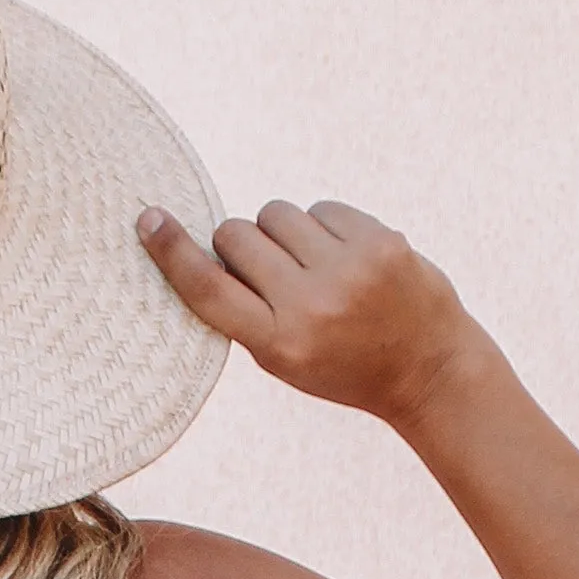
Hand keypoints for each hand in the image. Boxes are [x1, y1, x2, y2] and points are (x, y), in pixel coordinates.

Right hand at [137, 195, 474, 426]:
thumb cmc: (345, 365)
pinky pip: (320, 208)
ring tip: (314, 266)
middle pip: (236, 237)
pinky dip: (324, 227)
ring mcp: (348, 270)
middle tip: (272, 273)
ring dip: (283, 233)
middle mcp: (309, 306)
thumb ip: (245, 310)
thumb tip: (203, 244)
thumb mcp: (285, 358)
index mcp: (277, 345)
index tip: (148, 221)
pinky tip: (345, 258)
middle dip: (243, 246)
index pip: (209, 289)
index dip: (172, 252)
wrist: (430, 370)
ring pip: (275, 214)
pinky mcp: (380, 241)